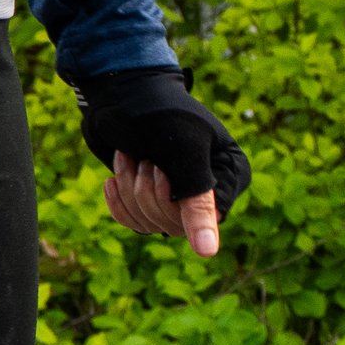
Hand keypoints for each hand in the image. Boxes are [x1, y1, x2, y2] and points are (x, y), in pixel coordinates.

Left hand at [74, 66, 249, 257]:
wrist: (117, 91)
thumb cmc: (156, 113)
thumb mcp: (183, 154)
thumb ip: (198, 201)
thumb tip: (208, 252)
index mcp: (230, 176)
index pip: (205, 220)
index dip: (174, 200)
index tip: (161, 168)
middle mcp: (209, 190)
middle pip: (175, 225)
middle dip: (147, 192)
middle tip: (144, 159)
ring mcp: (178, 195)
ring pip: (151, 224)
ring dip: (129, 190)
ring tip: (131, 158)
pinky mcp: (150, 198)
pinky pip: (134, 223)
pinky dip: (119, 200)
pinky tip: (114, 178)